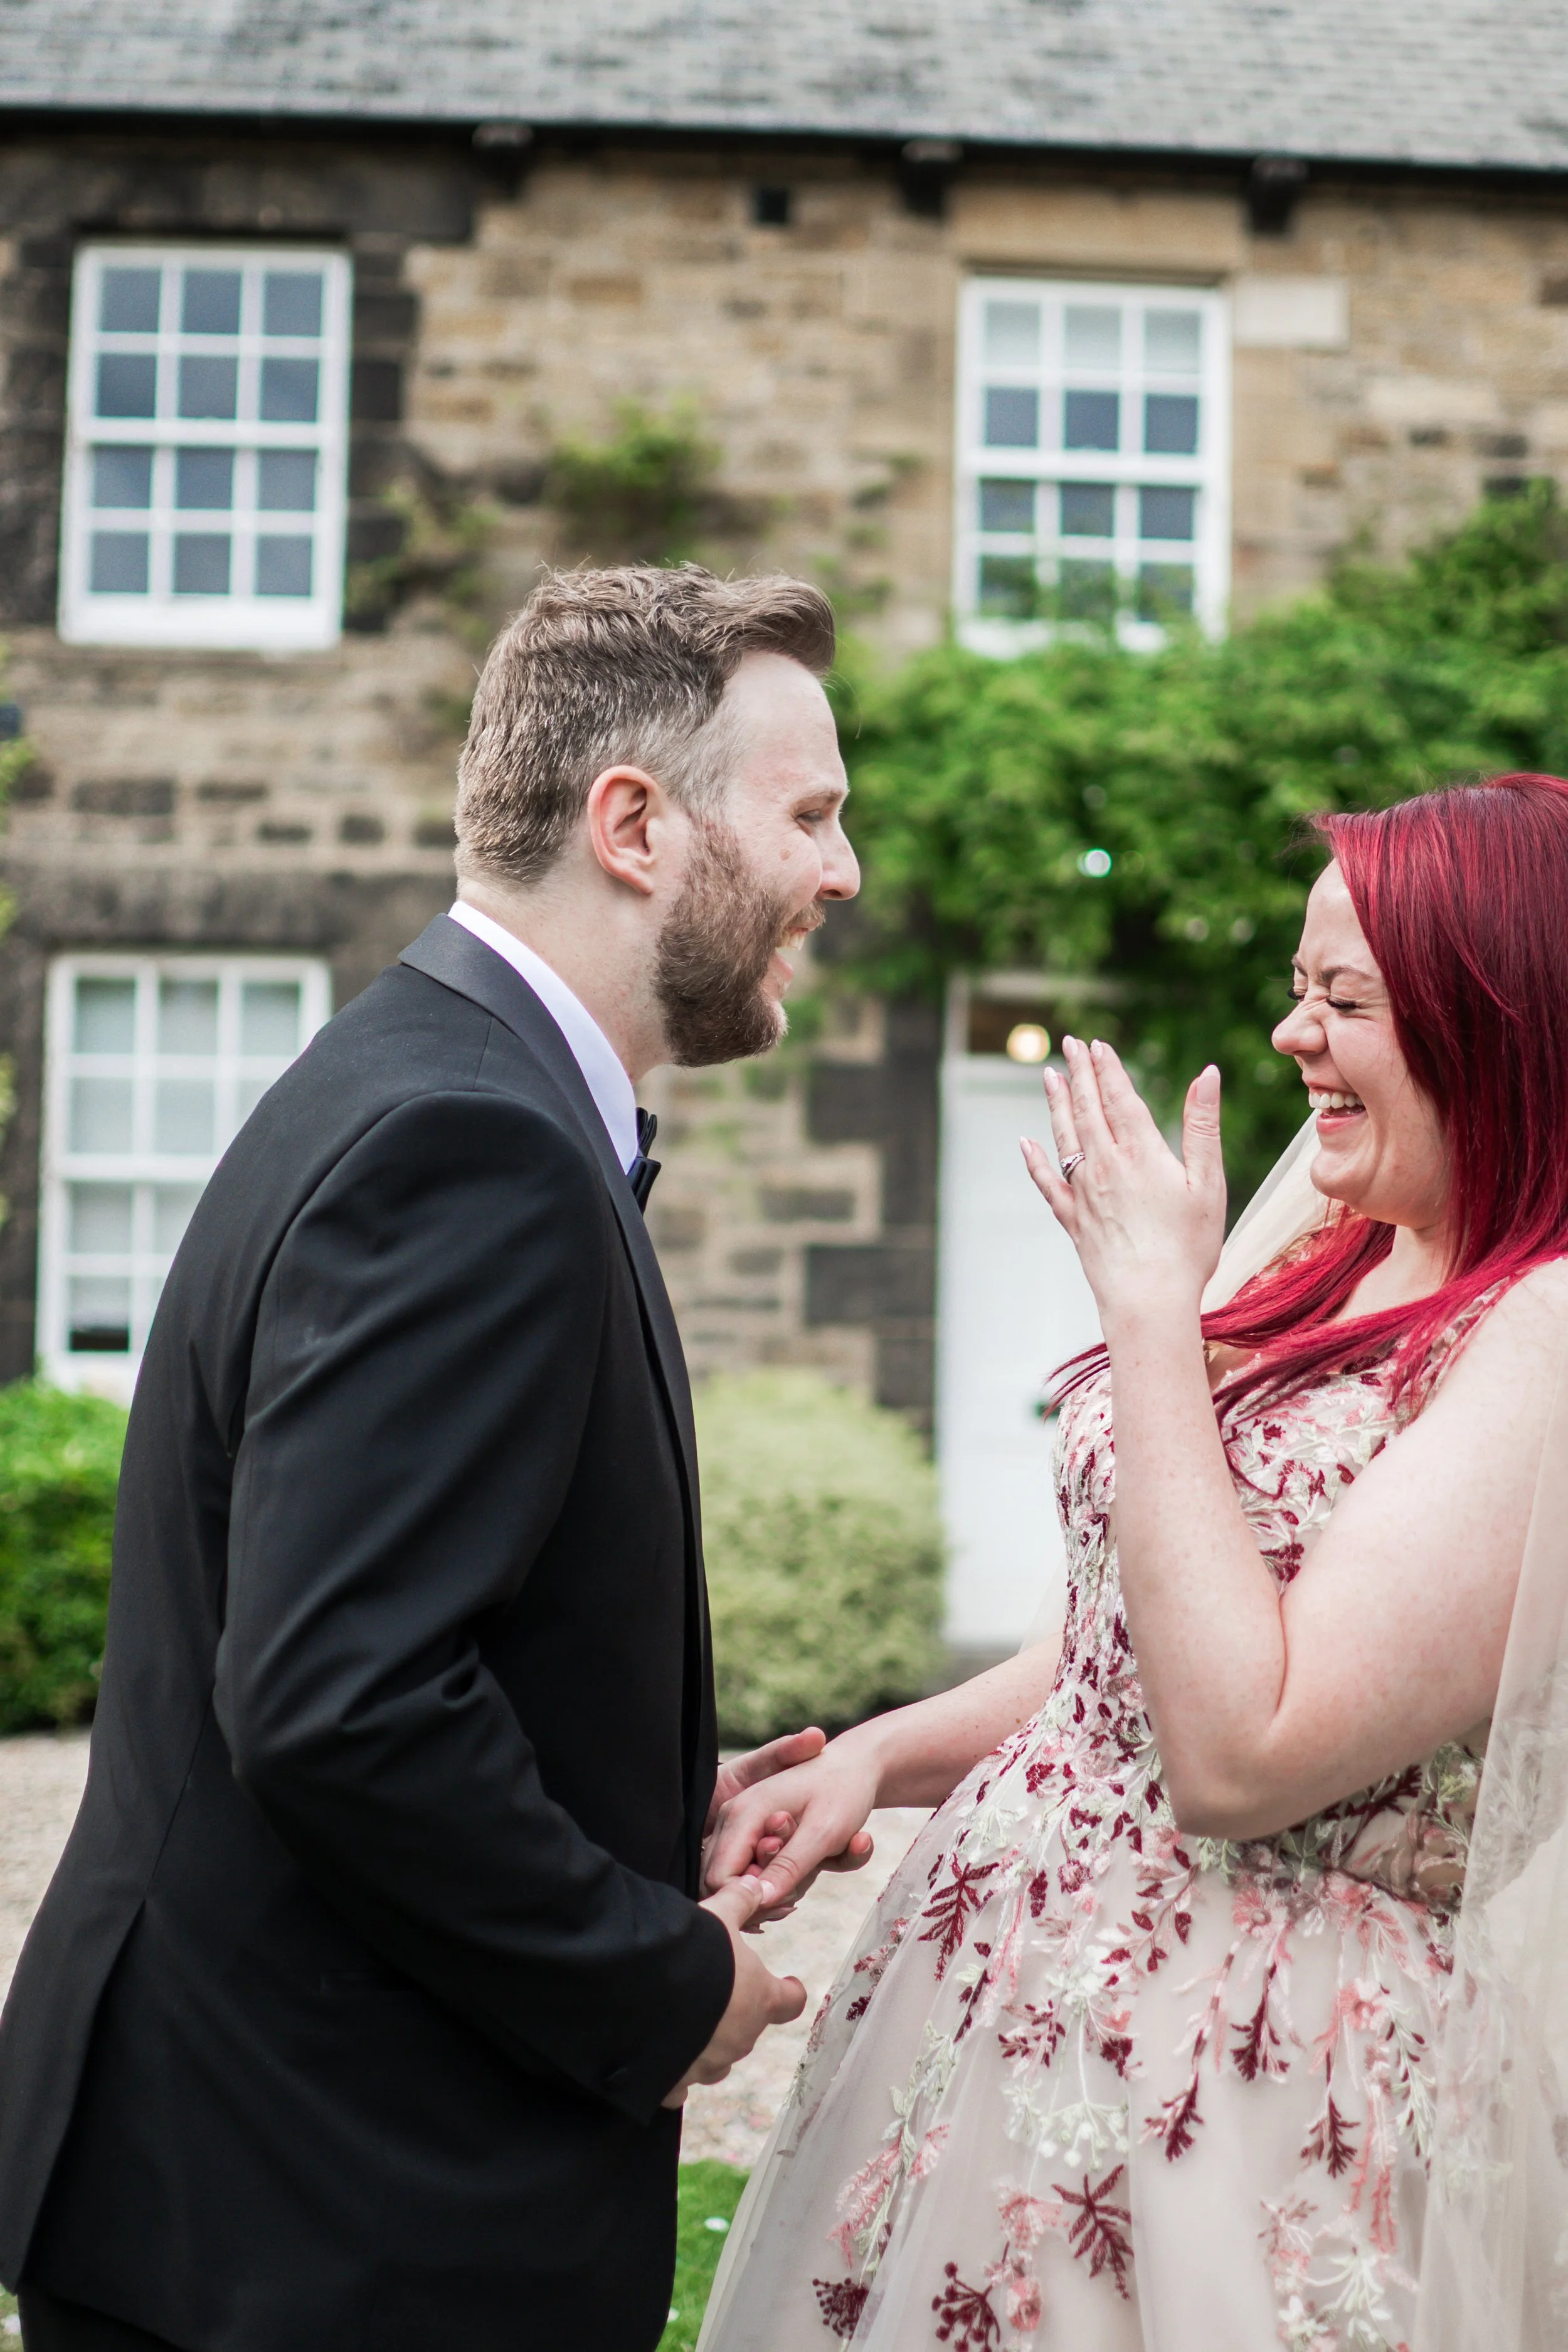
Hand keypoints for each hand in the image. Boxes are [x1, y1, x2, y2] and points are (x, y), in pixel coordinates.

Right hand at [661, 1875, 807, 2107]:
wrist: (647, 1993)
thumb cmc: (696, 1951)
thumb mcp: (719, 1916)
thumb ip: (739, 1901)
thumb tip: (754, 1884)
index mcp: (760, 1999)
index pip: (791, 2001)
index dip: (789, 1991)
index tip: (788, 1983)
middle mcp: (741, 2038)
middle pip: (750, 2029)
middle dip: (736, 2014)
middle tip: (715, 1991)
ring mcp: (710, 2065)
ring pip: (718, 2061)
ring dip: (709, 2044)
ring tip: (686, 2024)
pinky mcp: (676, 2083)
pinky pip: (681, 2084)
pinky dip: (675, 2073)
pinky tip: (661, 2058)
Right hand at [704, 1729, 881, 1914]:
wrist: (855, 1767)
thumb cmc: (842, 1792)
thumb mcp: (822, 1832)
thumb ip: (789, 1866)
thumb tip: (762, 1899)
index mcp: (744, 1814)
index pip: (719, 1878)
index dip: (750, 1898)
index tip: (789, 1893)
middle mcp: (734, 1819)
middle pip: (727, 1882)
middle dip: (766, 1893)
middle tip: (804, 1875)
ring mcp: (742, 1827)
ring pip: (744, 1879)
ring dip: (780, 1884)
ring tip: (812, 1862)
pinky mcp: (754, 1835)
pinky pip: (758, 1870)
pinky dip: (786, 1876)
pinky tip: (812, 1862)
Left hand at [1020, 1037, 1225, 1330]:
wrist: (1148, 1300)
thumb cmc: (1188, 1246)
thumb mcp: (1207, 1183)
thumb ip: (1203, 1125)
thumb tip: (1208, 1074)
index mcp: (1140, 1154)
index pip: (1118, 1098)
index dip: (1107, 1069)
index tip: (1096, 1044)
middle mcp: (1105, 1166)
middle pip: (1087, 1110)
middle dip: (1078, 1074)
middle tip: (1068, 1045)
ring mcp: (1083, 1193)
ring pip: (1064, 1138)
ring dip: (1056, 1104)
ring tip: (1049, 1077)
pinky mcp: (1073, 1221)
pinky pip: (1047, 1183)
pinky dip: (1035, 1160)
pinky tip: (1026, 1143)